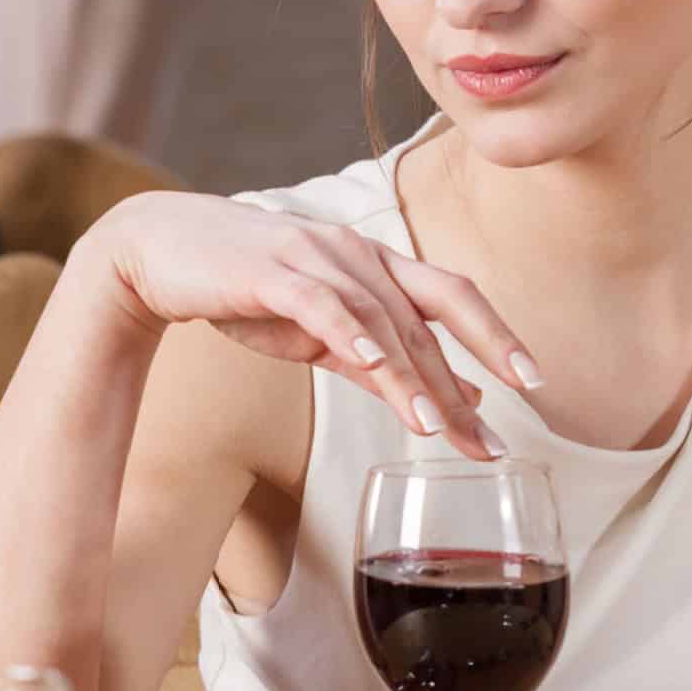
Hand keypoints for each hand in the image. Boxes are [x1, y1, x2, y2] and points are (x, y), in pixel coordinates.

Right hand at [82, 191, 537, 458]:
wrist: (158, 252)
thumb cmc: (241, 291)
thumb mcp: (314, 333)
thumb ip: (372, 360)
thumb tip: (437, 394)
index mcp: (374, 264)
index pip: (453, 298)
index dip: (496, 338)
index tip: (533, 384)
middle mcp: (356, 252)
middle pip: (427, 315)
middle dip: (463, 379)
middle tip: (492, 438)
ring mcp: (314, 256)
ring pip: (378, 318)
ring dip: (409, 375)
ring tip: (434, 428)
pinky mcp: (269, 270)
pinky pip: (318, 302)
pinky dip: (348, 332)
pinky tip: (372, 364)